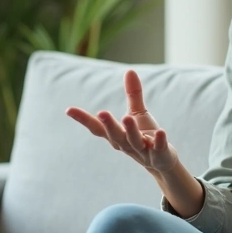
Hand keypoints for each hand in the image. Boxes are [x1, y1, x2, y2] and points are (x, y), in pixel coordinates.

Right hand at [66, 69, 181, 175]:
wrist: (162, 162)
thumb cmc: (145, 136)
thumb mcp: (137, 114)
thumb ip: (133, 94)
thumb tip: (129, 70)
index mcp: (116, 135)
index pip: (97, 128)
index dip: (83, 119)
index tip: (69, 110)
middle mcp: (126, 144)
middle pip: (115, 135)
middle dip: (109, 125)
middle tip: (102, 113)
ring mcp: (142, 150)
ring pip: (134, 141)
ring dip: (131, 130)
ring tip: (128, 118)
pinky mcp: (159, 155)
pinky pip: (158, 148)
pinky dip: (159, 141)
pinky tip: (161, 132)